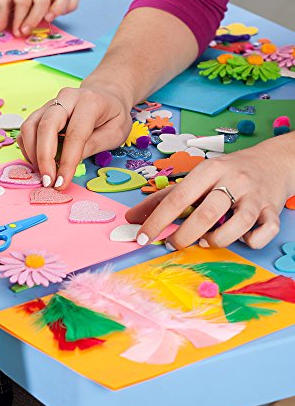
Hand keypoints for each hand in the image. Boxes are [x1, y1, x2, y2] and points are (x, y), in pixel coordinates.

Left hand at [0, 0, 78, 36]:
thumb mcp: (4, 1)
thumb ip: (1, 15)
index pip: (22, 0)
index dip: (19, 18)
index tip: (16, 31)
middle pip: (41, 0)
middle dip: (33, 18)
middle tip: (25, 32)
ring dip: (56, 9)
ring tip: (48, 20)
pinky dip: (70, 6)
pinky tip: (62, 16)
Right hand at [18, 82, 132, 189]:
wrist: (107, 95)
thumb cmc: (113, 115)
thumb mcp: (116, 133)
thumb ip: (94, 145)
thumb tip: (69, 163)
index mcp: (89, 102)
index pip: (74, 134)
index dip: (67, 161)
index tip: (62, 182)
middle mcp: (66, 98)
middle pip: (46, 126)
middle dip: (44, 158)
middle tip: (48, 181)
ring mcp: (50, 103)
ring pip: (30, 126)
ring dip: (33, 154)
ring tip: (44, 173)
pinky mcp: (41, 111)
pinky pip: (26, 129)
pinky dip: (28, 148)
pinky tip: (39, 162)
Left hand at [126, 135, 294, 249]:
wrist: (273, 161)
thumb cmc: (227, 172)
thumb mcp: (195, 178)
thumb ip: (163, 198)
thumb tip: (131, 217)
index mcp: (208, 170)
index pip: (177, 198)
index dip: (157, 221)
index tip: (142, 237)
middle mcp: (232, 180)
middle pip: (206, 213)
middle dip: (184, 236)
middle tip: (173, 244)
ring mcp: (254, 196)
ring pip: (237, 225)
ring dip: (217, 240)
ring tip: (205, 241)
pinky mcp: (273, 210)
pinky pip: (265, 232)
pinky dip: (252, 240)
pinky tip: (241, 238)